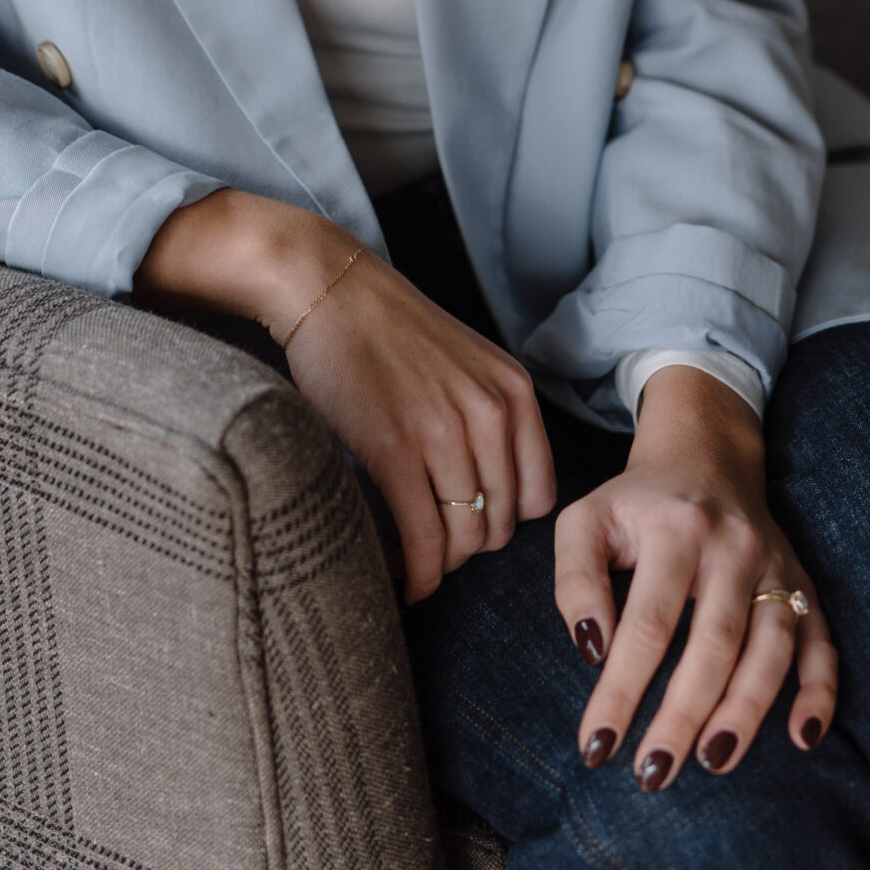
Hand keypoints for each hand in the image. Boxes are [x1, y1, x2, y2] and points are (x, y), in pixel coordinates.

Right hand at [135, 187, 556, 600]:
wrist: (331, 290)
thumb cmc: (390, 331)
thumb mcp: (467, 364)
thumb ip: (489, 418)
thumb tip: (488, 494)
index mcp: (513, 392)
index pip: (538, 496)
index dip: (505, 522)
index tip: (471, 524)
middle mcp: (489, 413)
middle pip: (501, 524)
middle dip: (469, 546)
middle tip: (434, 544)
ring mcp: (443, 432)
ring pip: (464, 538)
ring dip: (440, 563)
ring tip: (414, 558)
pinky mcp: (394, 450)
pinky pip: (423, 538)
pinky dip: (418, 573)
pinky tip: (404, 580)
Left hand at [554, 366, 836, 786]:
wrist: (704, 455)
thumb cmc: (634, 504)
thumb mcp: (584, 521)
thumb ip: (575, 580)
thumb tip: (592, 649)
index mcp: (674, 528)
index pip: (647, 622)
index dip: (621, 689)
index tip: (596, 746)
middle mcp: (732, 545)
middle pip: (713, 643)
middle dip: (683, 715)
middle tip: (653, 774)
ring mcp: (775, 565)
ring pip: (771, 646)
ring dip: (746, 711)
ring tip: (712, 762)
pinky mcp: (803, 583)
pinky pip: (822, 640)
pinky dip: (820, 690)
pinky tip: (803, 737)